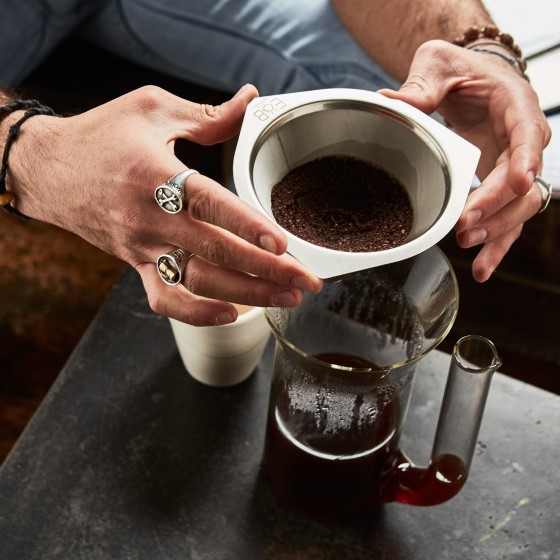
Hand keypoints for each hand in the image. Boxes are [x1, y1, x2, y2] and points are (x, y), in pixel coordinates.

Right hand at [8, 85, 322, 324]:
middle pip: (215, 252)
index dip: (248, 226)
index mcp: (155, 174)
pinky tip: (233, 314)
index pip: (209, 204)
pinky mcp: (135, 265)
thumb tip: (250, 99)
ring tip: (286, 298)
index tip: (284, 244)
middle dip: (267, 271)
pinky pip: (166, 300)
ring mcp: (143, 247)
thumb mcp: (152, 110)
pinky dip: (199, 313)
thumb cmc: (101, 137)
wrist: (49, 170)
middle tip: (307, 281)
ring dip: (247, 295)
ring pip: (198, 283)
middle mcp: (149, 218)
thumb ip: (208, 115)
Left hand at [379, 39, 550, 281]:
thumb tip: (390, 102)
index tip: (519, 183)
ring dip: (497, 232)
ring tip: (470, 249)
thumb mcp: (439, 64)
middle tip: (464, 228)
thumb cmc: (460, 69)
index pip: (528, 135)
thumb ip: (422, 85)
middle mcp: (522, 140)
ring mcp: (513, 166)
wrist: (472, 77)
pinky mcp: (500, 185)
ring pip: (520, 208)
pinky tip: (482, 269)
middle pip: (523, 182)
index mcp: (515, 106)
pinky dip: (497, 244)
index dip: (525, 161)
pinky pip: (505, 218)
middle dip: (496, 208)